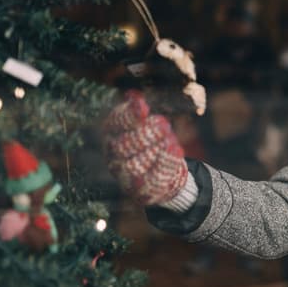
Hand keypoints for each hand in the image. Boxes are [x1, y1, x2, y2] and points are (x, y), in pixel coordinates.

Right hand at [103, 90, 187, 205]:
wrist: (160, 176)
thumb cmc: (150, 143)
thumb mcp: (144, 126)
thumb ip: (136, 112)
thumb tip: (132, 95)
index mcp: (112, 137)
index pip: (115, 124)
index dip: (128, 116)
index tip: (143, 107)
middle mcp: (113, 158)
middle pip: (124, 146)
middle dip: (144, 134)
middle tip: (163, 125)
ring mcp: (125, 177)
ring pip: (137, 163)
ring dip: (156, 149)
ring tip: (170, 140)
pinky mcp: (141, 192)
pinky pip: (153, 178)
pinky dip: (165, 163)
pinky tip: (175, 150)